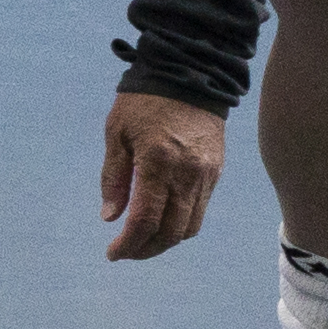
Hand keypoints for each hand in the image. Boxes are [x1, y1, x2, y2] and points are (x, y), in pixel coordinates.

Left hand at [98, 90, 227, 260]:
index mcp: (158, 163)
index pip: (145, 219)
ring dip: (165, 241)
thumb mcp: (116, 133)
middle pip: (171, 232)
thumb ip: (114, 177)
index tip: (113, 253)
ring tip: (142, 240)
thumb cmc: (143, 101)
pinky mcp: (216, 173)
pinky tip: (163, 219)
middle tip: (126, 251)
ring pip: (189, 227)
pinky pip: (200, 210)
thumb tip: (111, 217)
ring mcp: (205, 176)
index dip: (129, 244)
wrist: (190, 74)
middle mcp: (187, 175)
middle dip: (147, 249)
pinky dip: (180, 224)